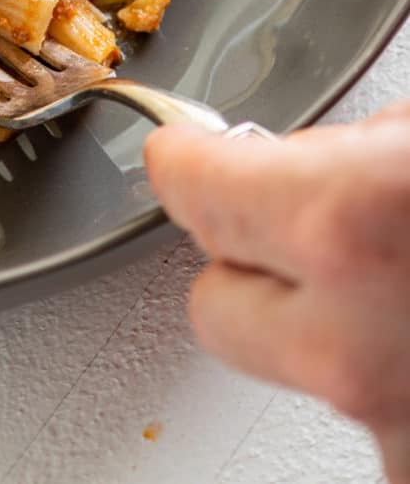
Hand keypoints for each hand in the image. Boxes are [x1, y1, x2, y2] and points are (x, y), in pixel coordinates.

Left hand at [145, 104, 409, 482]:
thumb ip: (351, 148)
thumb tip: (311, 158)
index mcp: (344, 221)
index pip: (191, 189)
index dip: (187, 161)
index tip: (184, 153)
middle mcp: (349, 341)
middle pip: (213, 306)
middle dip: (249, 263)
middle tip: (310, 228)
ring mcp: (388, 425)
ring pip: (294, 371)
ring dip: (330, 332)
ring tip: (399, 284)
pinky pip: (373, 418)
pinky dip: (389, 380)